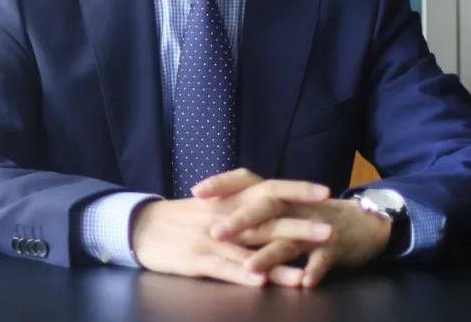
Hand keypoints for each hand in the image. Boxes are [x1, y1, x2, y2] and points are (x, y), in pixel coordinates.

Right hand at [130, 178, 331, 286]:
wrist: (140, 226)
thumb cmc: (178, 218)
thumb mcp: (210, 204)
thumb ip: (240, 205)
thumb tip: (271, 205)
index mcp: (229, 199)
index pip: (268, 189)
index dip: (297, 190)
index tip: (326, 192)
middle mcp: (224, 216)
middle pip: (267, 219)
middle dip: (301, 226)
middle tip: (330, 230)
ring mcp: (211, 238)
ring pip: (251, 249)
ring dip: (280, 261)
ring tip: (305, 273)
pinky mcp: (197, 259)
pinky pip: (224, 267)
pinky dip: (243, 273)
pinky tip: (261, 281)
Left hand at [195, 169, 391, 286]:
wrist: (362, 223)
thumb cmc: (310, 216)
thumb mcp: (281, 206)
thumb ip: (250, 206)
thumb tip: (209, 206)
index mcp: (277, 194)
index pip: (246, 180)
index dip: (222, 184)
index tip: (196, 191)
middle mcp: (293, 206)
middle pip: (264, 207)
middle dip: (240, 220)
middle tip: (215, 233)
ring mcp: (314, 225)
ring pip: (289, 238)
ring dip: (270, 254)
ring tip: (249, 267)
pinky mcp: (335, 246)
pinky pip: (323, 259)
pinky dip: (314, 270)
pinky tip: (303, 282)